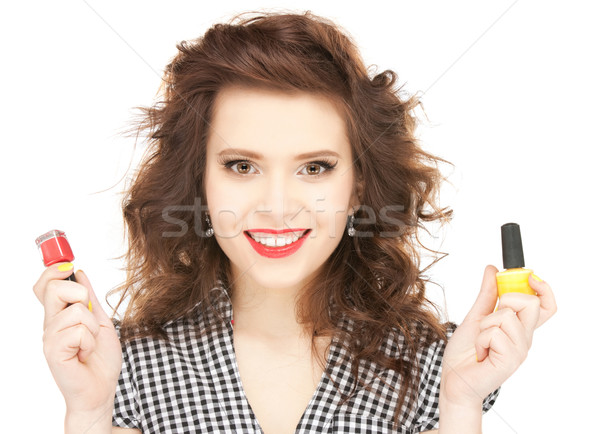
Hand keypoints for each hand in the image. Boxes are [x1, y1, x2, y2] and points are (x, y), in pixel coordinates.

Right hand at [33, 263, 121, 414]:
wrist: (101, 389)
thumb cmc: (100, 359)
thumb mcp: (101, 321)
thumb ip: (90, 298)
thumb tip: (80, 272)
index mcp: (60, 315)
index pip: (45, 285)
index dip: (53, 270)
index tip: (68, 266)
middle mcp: (50, 324)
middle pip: (54, 288)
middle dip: (80, 294)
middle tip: (89, 316)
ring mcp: (50, 338)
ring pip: (76, 310)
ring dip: (92, 326)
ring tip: (89, 343)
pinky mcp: (53, 352)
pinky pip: (78, 330)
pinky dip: (90, 340)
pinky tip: (85, 353)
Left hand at [439, 265, 556, 406]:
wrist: (453, 379)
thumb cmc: (465, 352)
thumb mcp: (475, 316)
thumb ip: (487, 294)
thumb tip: (493, 269)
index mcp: (519, 327)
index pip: (546, 306)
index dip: (543, 289)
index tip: (530, 277)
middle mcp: (524, 338)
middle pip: (531, 303)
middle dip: (505, 301)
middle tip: (489, 318)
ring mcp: (519, 351)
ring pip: (507, 316)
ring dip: (484, 325)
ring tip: (481, 342)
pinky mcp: (510, 361)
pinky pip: (495, 333)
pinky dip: (480, 339)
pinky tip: (480, 353)